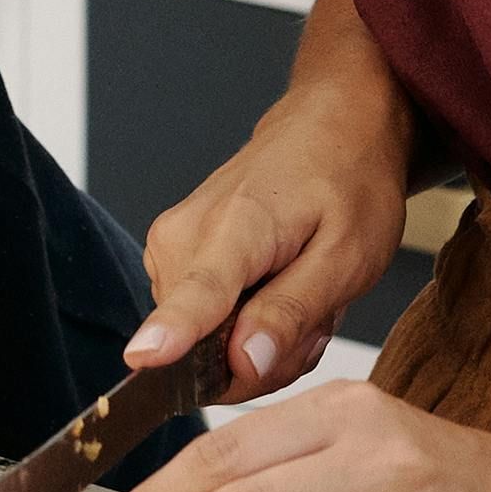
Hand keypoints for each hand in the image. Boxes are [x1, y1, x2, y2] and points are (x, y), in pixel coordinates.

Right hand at [130, 77, 410, 400]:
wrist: (330, 128)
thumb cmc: (346, 182)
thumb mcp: (349, 255)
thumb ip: (293, 311)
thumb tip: (243, 363)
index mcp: (238, 225)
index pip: (197, 292)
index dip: (171, 334)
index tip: (142, 360)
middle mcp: (186, 235)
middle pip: (204, 347)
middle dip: (265, 357)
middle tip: (314, 317)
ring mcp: (170, 245)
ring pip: (203, 345)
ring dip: (260, 341)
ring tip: (300, 295)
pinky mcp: (168, 256)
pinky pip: (201, 325)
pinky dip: (246, 324)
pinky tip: (278, 292)